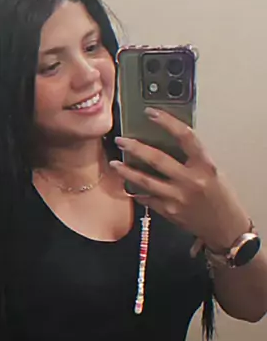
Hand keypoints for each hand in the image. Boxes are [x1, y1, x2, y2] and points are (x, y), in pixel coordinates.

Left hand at [111, 108, 250, 249]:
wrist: (225, 227)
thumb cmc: (221, 197)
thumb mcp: (212, 172)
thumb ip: (193, 159)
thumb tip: (167, 142)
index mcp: (205, 165)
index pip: (185, 136)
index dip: (167, 122)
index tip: (151, 113)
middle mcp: (191, 180)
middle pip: (157, 159)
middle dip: (135, 147)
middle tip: (121, 140)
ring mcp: (178, 197)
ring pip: (145, 180)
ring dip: (127, 171)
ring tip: (115, 163)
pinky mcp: (169, 212)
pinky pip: (147, 198)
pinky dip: (137, 191)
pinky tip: (128, 186)